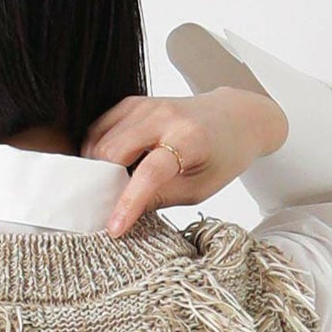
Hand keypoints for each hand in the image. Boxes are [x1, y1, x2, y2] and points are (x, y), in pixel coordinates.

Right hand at [81, 85, 288, 236]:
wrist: (235, 117)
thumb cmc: (222, 155)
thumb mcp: (199, 188)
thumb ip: (160, 199)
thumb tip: (122, 215)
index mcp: (189, 139)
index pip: (150, 173)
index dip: (128, 203)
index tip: (113, 228)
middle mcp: (166, 116)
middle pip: (115, 151)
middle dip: (103, 184)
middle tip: (104, 206)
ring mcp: (148, 105)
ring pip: (102, 139)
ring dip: (97, 168)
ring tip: (108, 187)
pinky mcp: (136, 102)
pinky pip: (101, 126)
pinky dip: (96, 148)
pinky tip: (105, 165)